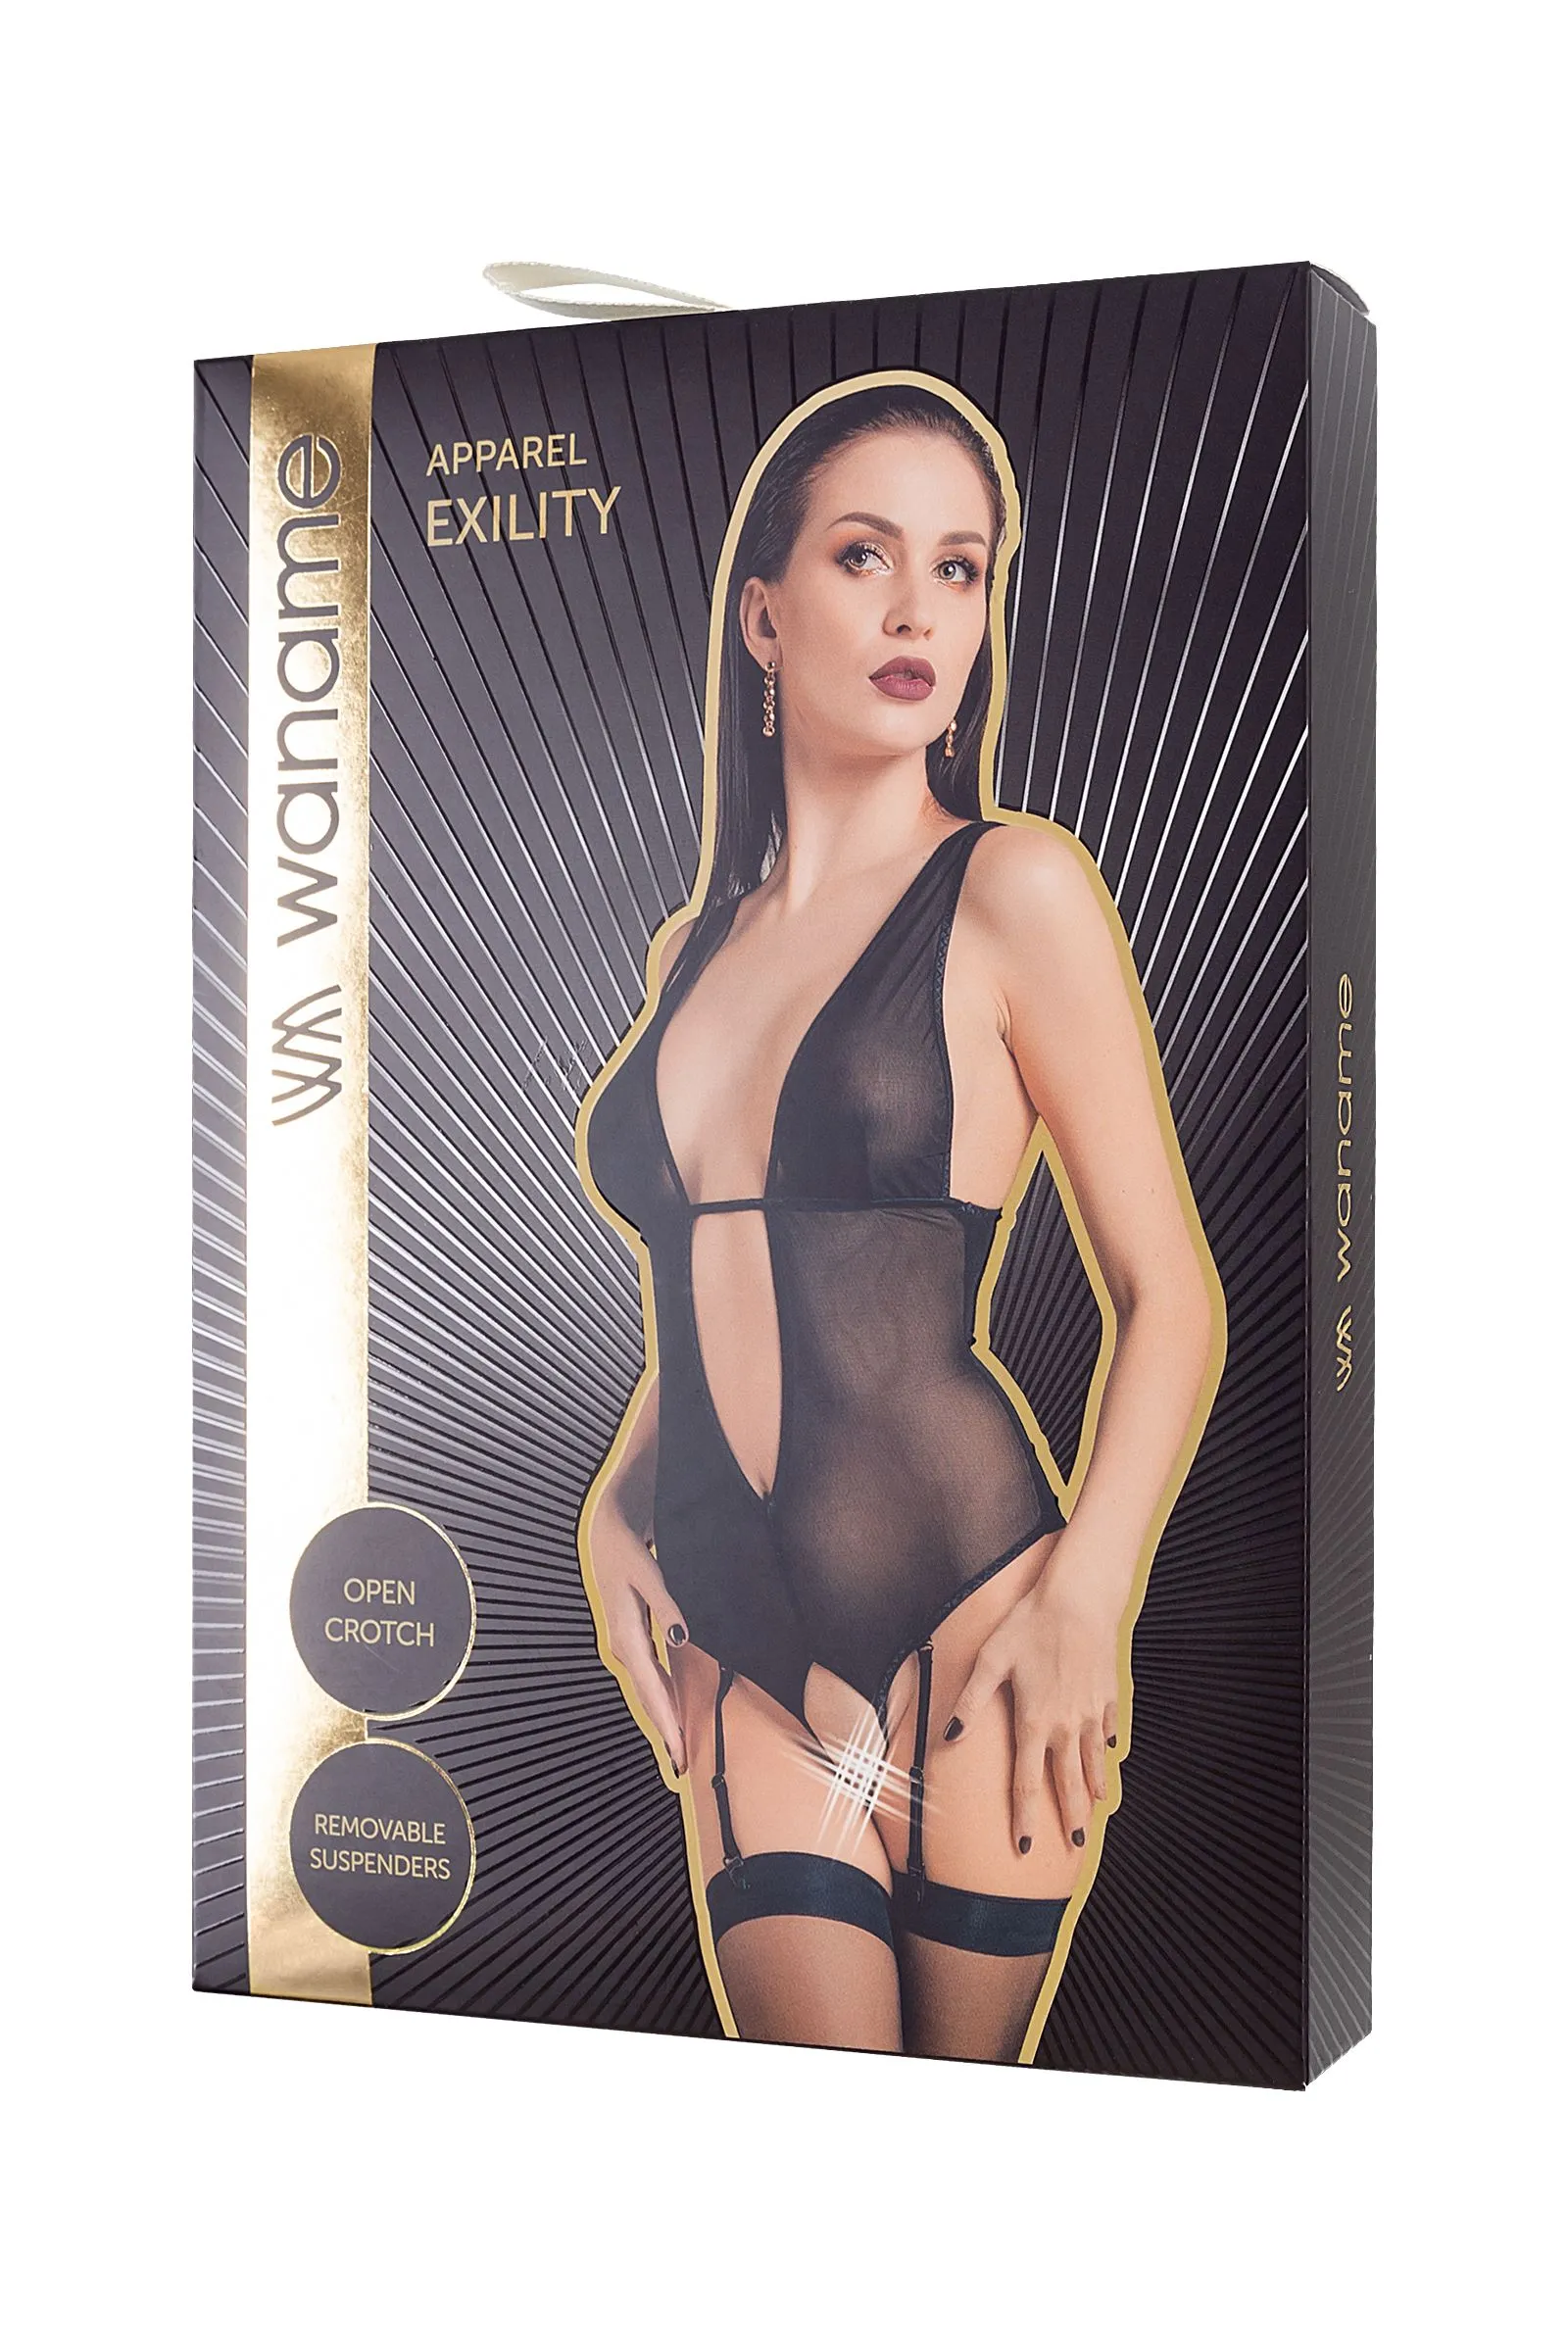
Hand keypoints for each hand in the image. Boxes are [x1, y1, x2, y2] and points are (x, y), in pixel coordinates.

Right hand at [582, 1497, 689, 1777]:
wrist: (606, 1536)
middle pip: (648, 1698)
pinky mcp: (632, 1639)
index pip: (652, 1690)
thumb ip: (666, 1605)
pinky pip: (648, 1676)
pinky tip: (671, 1710)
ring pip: (648, 1691)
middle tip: (681, 1764)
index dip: (666, 1723)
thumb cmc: (628, 1553)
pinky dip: (661, 1697)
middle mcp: (624, 1647)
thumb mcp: (648, 1574)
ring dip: (663, 1718)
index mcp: (627, 1636)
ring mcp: (626, 1644)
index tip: (678, 1753)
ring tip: (678, 1747)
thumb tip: (681, 1637)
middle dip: (665, 1732)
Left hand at [943, 1564, 1122, 1854]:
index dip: (1025, 1817)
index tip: (1026, 1846)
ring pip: (1093, 1763)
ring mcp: (1092, 1713)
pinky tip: (1108, 1759)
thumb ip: (970, 1703)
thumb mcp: (991, 1660)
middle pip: (1067, 1783)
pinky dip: (1108, 1752)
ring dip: (1092, 1792)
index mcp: (1034, 1721)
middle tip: (1074, 1847)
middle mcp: (1066, 1725)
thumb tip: (948, 1738)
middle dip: (1069, 1818)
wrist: (1080, 1599)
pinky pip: (1109, 1733)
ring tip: (1094, 1814)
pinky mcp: (1108, 1696)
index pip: (1026, 1781)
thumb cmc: (1030, 1625)